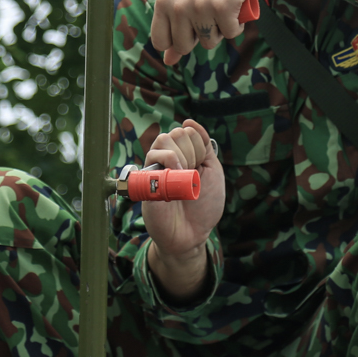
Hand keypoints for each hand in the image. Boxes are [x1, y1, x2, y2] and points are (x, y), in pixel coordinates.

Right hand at [143, 120, 224, 302]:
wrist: (192, 234)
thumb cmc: (204, 206)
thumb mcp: (212, 171)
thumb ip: (204, 145)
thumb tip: (189, 121)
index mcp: (184, 154)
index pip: (188, 131)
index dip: (198, 147)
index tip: (201, 167)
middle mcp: (168, 159)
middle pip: (176, 133)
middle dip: (191, 151)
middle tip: (192, 174)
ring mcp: (155, 169)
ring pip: (163, 140)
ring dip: (180, 155)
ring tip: (183, 175)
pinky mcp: (145, 181)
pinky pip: (152, 158)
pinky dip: (167, 161)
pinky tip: (174, 175)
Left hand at [151, 0, 261, 65]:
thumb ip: (172, 27)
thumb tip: (167, 62)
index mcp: (163, 1)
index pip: (160, 41)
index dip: (176, 40)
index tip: (189, 27)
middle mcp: (178, 4)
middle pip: (184, 47)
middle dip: (200, 37)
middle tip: (209, 14)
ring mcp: (200, 5)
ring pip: (209, 42)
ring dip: (220, 30)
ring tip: (222, 8)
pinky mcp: (222, 6)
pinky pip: (231, 33)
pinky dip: (237, 25)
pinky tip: (236, 7)